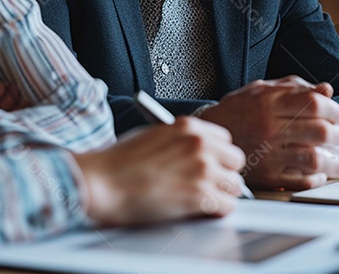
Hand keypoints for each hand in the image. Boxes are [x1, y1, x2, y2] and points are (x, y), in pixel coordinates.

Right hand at [73, 116, 244, 225]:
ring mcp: (202, 169)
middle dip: (223, 174)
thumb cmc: (118, 162)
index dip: (217, 156)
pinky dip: (216, 212)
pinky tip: (199, 211)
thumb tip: (196, 155)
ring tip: (202, 201)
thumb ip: (180, 141)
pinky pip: (227, 207)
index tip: (211, 166)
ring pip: (235, 186)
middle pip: (235, 161)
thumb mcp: (154, 136)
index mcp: (188, 126)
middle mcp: (199, 144)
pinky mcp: (200, 196)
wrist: (103, 182)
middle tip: (209, 185)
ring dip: (221, 195)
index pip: (224, 140)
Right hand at [198, 76, 338, 190]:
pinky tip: (320, 174)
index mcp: (268, 101)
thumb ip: (294, 87)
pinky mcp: (266, 175)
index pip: (314, 103)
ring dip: (335, 163)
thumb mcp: (261, 90)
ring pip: (314, 159)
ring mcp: (267, 152)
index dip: (333, 110)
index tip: (336, 115)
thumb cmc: (238, 110)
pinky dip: (317, 178)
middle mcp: (269, 126)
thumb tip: (327, 90)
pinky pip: (301, 180)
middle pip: (319, 131)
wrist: (208, 138)